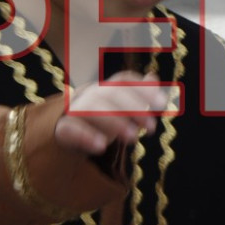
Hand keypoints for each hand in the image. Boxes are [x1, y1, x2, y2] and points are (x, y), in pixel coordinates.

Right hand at [55, 70, 169, 155]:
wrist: (65, 133)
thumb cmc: (101, 120)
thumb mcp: (121, 110)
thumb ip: (137, 96)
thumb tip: (153, 77)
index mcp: (107, 88)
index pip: (123, 80)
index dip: (142, 88)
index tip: (162, 103)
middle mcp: (91, 95)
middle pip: (110, 94)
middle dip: (133, 108)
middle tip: (152, 127)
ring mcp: (74, 110)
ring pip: (92, 109)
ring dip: (114, 122)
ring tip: (133, 137)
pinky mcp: (62, 128)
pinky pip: (70, 129)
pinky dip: (85, 136)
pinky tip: (101, 147)